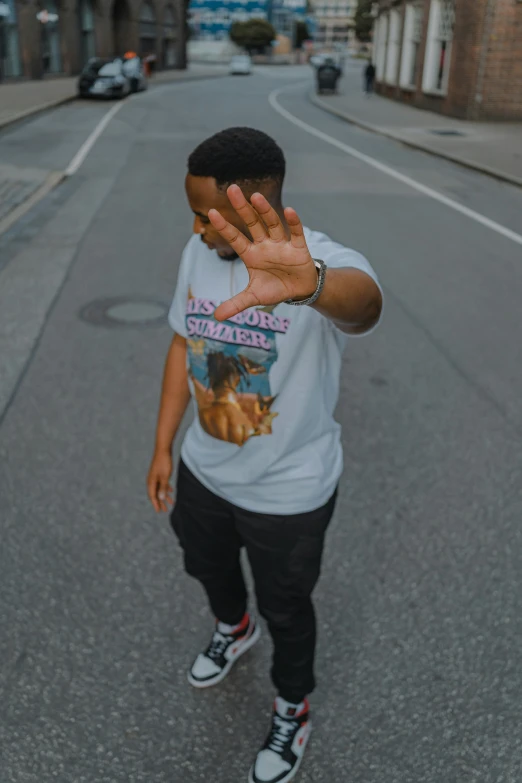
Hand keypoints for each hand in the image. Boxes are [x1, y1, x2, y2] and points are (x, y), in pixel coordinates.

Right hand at [147, 450, 173, 512]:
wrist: (163, 449)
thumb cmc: (164, 462)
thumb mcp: (165, 476)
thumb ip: (163, 487)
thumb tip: (161, 498)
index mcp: (151, 482)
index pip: (153, 496)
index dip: (156, 504)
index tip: (159, 511)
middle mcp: (152, 480)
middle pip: (155, 494)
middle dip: (160, 502)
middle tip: (165, 510)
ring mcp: (155, 476)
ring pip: (159, 489)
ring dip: (164, 496)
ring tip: (170, 503)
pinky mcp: (159, 473)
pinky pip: (162, 483)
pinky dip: (166, 488)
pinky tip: (171, 490)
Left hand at [209, 185, 317, 321]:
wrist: (299, 291)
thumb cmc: (275, 289)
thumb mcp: (253, 298)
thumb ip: (235, 304)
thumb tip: (215, 317)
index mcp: (251, 255)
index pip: (235, 238)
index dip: (224, 227)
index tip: (211, 212)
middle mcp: (265, 245)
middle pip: (252, 223)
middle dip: (243, 208)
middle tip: (232, 189)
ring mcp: (281, 244)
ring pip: (272, 224)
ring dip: (265, 211)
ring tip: (255, 197)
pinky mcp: (299, 248)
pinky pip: (296, 233)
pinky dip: (294, 223)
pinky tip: (289, 211)